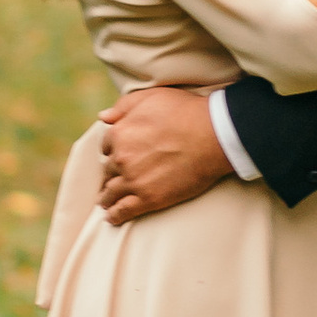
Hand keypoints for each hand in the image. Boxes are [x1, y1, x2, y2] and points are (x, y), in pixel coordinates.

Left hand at [98, 84, 231, 222]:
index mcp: (120, 133)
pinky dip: (114, 216)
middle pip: (108, 170)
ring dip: (107, 198)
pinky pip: (123, 210)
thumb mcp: (151, 97)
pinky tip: (112, 218)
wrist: (213, 135)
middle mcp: (122, 158)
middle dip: (110, 174)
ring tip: (106, 203)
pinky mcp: (149, 198)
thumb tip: (103, 117)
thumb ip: (123, 106)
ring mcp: (134, 180)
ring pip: (111, 192)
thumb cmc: (185, 111)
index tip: (118, 155)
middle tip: (112, 180)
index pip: (107, 146)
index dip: (113, 150)